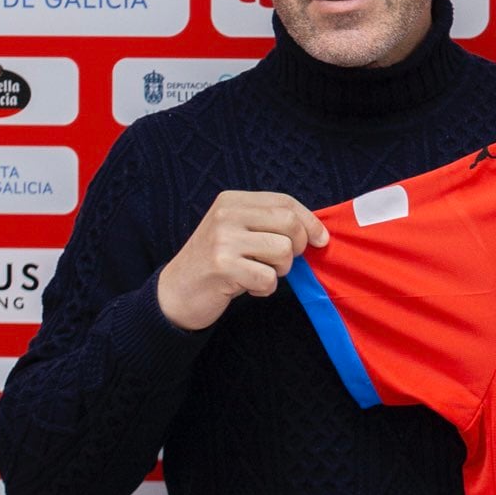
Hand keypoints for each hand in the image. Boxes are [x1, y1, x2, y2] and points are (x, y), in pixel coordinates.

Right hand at [157, 192, 329, 331]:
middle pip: (289, 223)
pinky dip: (265, 289)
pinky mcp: (223, 266)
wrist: (174, 293)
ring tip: (259, 274)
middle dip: (297, 247)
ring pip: (283, 251)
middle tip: (281, 262)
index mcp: (232, 201)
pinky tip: (247, 288)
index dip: (310, 221)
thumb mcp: (238, 233)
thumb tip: (317, 232)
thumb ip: (269, 224)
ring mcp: (223, 239)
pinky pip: (268, 278)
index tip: (321, 239)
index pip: (285, 202)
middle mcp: (226, 215)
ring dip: (279, 271)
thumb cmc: (217, 264)